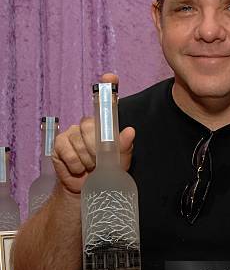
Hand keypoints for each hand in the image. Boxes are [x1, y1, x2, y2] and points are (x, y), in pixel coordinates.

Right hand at [52, 72, 134, 194]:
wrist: (85, 192)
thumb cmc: (105, 174)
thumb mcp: (119, 163)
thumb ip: (124, 147)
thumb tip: (130, 131)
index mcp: (104, 126)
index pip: (106, 101)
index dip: (107, 86)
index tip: (111, 77)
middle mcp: (86, 125)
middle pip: (91, 127)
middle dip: (97, 149)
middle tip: (99, 162)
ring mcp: (71, 133)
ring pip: (80, 141)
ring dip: (87, 161)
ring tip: (90, 168)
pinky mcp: (59, 144)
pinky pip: (68, 151)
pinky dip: (76, 165)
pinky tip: (78, 169)